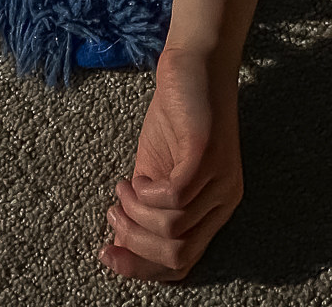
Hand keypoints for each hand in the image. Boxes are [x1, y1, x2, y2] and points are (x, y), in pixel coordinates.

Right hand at [100, 47, 243, 280]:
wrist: (194, 63)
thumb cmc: (176, 116)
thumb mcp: (154, 171)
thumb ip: (144, 209)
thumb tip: (119, 245)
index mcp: (215, 209)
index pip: (182, 263)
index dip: (141, 268)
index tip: (107, 254)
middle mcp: (224, 200)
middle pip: (178, 255)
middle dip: (135, 245)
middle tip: (114, 214)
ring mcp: (219, 178)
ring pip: (172, 229)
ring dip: (135, 214)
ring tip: (122, 189)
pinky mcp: (208, 155)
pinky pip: (174, 198)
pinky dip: (146, 194)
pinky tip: (135, 177)